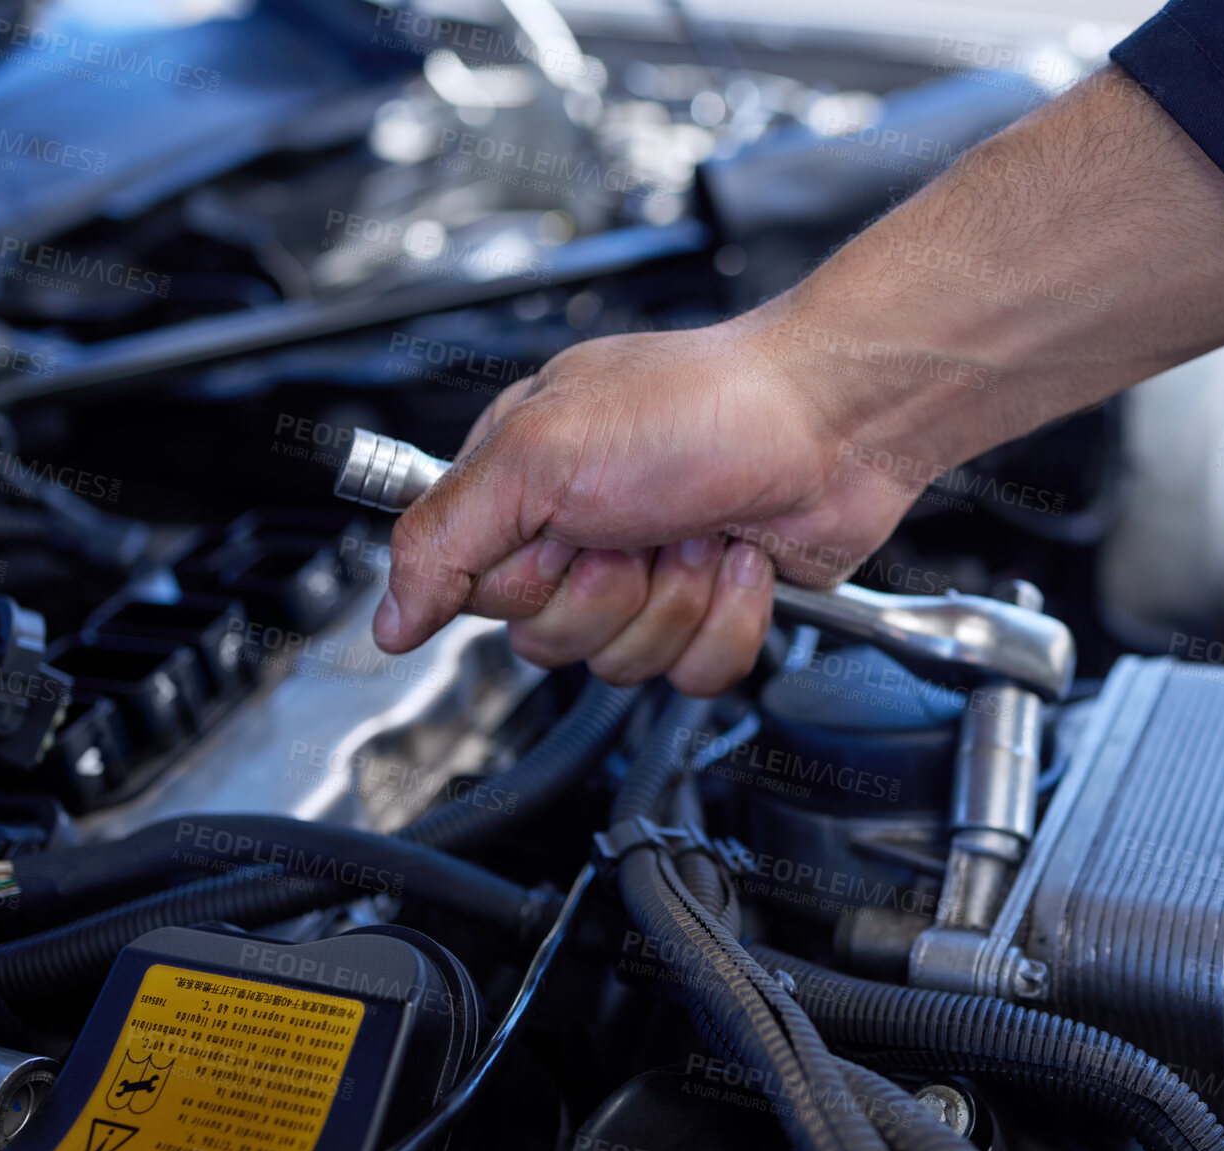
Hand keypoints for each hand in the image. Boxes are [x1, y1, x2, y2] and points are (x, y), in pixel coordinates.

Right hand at [372, 317, 920, 694]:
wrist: (835, 420)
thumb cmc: (703, 404)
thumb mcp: (538, 453)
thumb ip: (442, 536)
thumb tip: (388, 619)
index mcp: (523, 484)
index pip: (478, 594)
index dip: (527, 580)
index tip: (564, 532)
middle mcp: (582, 531)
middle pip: (550, 641)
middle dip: (610, 593)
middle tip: (642, 528)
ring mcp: (652, 573)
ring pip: (624, 664)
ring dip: (676, 601)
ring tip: (701, 532)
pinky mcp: (714, 608)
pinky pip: (693, 674)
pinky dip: (728, 620)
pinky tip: (742, 560)